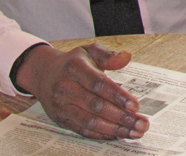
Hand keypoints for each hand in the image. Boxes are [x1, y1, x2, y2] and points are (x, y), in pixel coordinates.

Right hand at [15, 43, 148, 139]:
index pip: (98, 84)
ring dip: (114, 130)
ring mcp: (61, 106)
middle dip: (121, 117)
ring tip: (134, 132)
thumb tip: (126, 57)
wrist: (43, 74)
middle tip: (142, 123)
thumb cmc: (73, 62)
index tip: (135, 105)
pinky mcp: (61, 120)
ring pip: (90, 122)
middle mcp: (65, 88)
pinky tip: (118, 134)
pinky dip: (102, 135)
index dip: (117, 96)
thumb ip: (108, 55)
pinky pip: (83, 131)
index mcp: (74, 68)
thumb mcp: (89, 51)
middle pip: (96, 106)